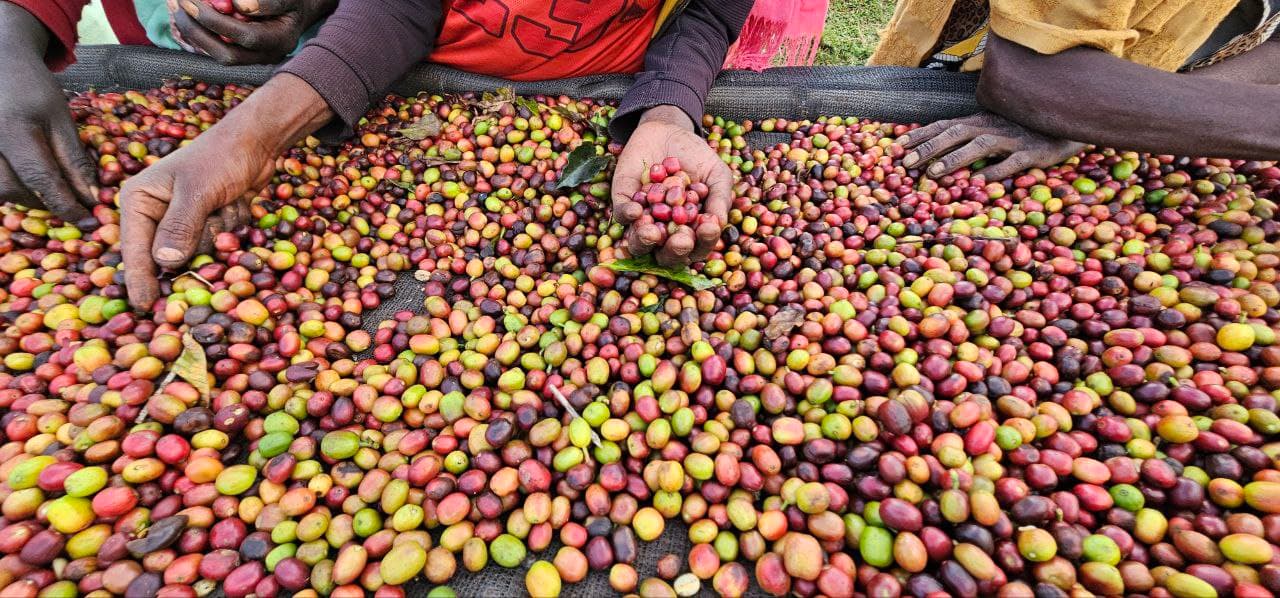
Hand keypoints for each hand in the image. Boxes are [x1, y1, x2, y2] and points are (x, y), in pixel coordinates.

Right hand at [0, 4, 97, 221]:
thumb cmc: (32, 88)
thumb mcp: (61, 117)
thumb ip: (74, 159)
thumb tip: (91, 198)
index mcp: (14, 129)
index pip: (41, 180)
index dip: (65, 205)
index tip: (88, 221)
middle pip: (13, 191)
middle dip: (45, 204)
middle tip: (71, 207)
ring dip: (25, 199)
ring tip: (49, 192)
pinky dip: (10, 188)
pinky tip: (26, 183)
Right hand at [120, 72, 332, 308]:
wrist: (256, 142)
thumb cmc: (219, 157)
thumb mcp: (198, 191)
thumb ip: (181, 226)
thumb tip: (164, 262)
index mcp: (139, 201)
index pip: (135, 249)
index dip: (141, 279)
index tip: (146, 306)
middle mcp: (156, 213)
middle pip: (170, 256)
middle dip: (198, 240)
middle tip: (211, 214)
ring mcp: (183, 221)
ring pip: (199, 252)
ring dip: (219, 231)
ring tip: (224, 201)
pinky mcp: (208, 224)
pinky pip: (219, 244)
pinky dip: (231, 227)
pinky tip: (234, 203)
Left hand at [172, 0, 335, 64]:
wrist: (298, 10)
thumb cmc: (292, 1)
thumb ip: (269, 1)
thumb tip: (239, 5)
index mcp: (280, 40)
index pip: (248, 36)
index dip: (220, 21)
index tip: (198, 1)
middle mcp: (267, 55)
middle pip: (229, 54)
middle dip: (200, 30)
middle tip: (182, 2)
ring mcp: (254, 58)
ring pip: (219, 55)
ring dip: (193, 32)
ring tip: (177, 6)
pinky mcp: (242, 54)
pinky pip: (215, 50)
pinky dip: (196, 34)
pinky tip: (184, 15)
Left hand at [612, 106, 730, 265]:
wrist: (669, 130)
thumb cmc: (697, 158)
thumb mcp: (716, 175)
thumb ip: (720, 199)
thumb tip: (718, 224)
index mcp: (691, 231)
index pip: (697, 248)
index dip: (703, 242)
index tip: (707, 227)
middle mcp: (665, 232)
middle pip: (667, 256)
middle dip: (674, 250)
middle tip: (681, 238)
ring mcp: (642, 220)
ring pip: (639, 244)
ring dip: (646, 241)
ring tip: (652, 231)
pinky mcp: (623, 202)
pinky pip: (621, 216)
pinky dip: (628, 215)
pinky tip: (637, 210)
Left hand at [899, 112, 1085, 180]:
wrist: (1070, 126)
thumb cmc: (1026, 132)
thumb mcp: (995, 131)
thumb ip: (970, 139)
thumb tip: (937, 156)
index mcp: (982, 121)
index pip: (945, 124)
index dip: (922, 134)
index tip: (897, 146)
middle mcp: (994, 126)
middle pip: (956, 132)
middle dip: (930, 147)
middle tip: (906, 164)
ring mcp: (1014, 139)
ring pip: (981, 145)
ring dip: (956, 158)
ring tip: (935, 173)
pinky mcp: (1034, 153)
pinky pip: (1014, 162)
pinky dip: (997, 171)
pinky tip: (981, 181)